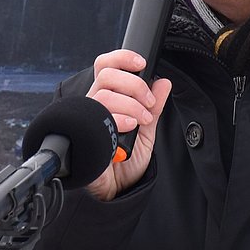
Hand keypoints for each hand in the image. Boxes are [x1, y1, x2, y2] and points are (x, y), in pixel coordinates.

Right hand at [83, 49, 171, 201]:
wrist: (117, 191)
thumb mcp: (147, 131)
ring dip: (131, 105)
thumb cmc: (126, 162)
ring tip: (142, 122)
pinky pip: (99, 118)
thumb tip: (163, 82)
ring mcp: (88, 121)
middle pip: (106, 75)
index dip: (121, 58)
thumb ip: (153, 107)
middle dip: (133, 84)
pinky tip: (130, 128)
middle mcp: (94, 106)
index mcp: (107, 99)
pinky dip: (120, 119)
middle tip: (147, 103)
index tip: (140, 63)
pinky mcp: (86, 137)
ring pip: (103, 94)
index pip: (105, 66)